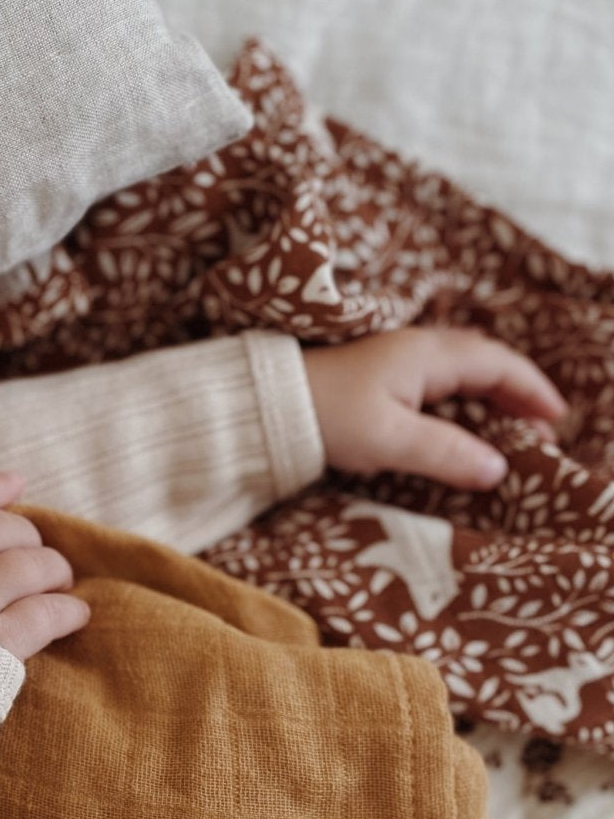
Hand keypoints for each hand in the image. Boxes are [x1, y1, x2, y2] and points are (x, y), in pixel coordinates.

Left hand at [302, 327, 567, 488]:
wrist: (263, 405)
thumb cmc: (325, 416)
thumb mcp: (389, 440)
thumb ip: (446, 453)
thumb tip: (498, 469)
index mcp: (427, 355)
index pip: (497, 364)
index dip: (531, 389)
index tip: (556, 419)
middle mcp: (417, 349)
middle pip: (484, 363)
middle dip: (517, 394)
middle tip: (540, 432)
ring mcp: (397, 361)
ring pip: (461, 372)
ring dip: (491, 397)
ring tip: (510, 431)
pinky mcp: (379, 378)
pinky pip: (438, 382)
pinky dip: (463, 401)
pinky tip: (462, 423)